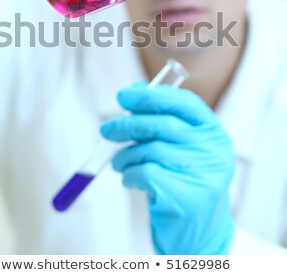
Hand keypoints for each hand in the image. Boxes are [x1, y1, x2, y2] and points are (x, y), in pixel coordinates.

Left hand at [100, 83, 234, 254]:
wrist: (198, 231)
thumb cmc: (183, 179)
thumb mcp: (180, 146)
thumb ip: (161, 118)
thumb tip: (132, 91)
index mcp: (214, 132)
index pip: (183, 102)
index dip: (151, 96)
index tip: (124, 95)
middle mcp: (214, 150)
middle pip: (163, 124)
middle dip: (128, 124)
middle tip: (106, 130)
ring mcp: (204, 175)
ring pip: (150, 149)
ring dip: (125, 155)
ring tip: (120, 162)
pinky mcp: (186, 198)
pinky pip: (144, 173)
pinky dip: (129, 174)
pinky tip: (131, 180)